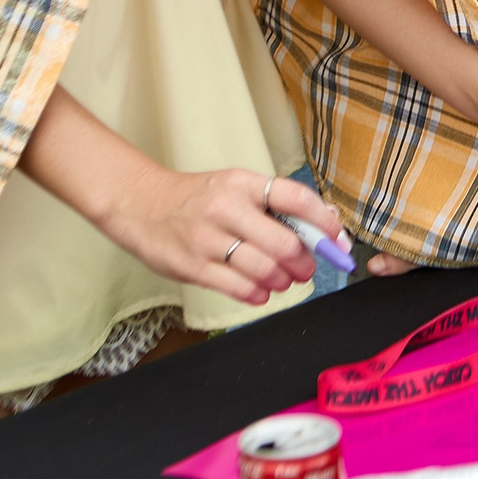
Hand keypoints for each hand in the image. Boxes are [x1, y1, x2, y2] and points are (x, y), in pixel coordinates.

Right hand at [99, 165, 345, 303]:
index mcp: (243, 183)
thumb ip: (272, 206)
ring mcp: (207, 238)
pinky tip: (260, 292)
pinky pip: (238, 288)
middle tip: (306, 270)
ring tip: (282, 281)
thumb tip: (322, 226)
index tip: (337, 241)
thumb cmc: (197, 198)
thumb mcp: (235, 188)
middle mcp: (227, 207)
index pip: (295, 198)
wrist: (140, 204)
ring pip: (264, 269)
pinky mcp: (192, 266)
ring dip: (282, 281)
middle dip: (305, 263)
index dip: (324, 223)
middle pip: (284, 243)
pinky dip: (258, 295)